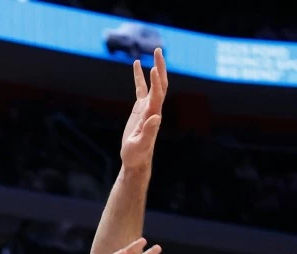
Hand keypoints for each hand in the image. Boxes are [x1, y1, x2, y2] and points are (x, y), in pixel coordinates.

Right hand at [120, 48, 166, 170]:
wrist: (135, 160)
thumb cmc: (137, 155)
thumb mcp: (140, 145)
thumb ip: (148, 131)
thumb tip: (156, 117)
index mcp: (153, 115)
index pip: (157, 94)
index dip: (156, 81)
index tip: (153, 67)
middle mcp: (153, 108)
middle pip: (161, 84)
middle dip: (160, 67)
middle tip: (158, 51)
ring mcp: (147, 107)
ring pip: (153, 84)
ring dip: (155, 68)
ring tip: (154, 53)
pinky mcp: (140, 109)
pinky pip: (141, 89)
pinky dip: (140, 77)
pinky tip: (136, 65)